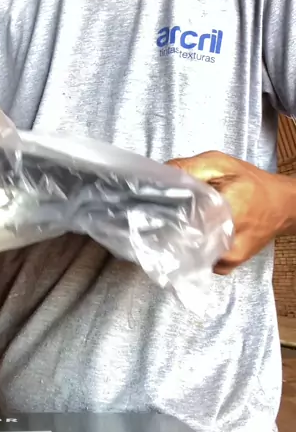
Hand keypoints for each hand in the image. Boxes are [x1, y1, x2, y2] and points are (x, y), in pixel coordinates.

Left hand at [167, 151, 290, 273]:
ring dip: (178, 238)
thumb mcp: (220, 164)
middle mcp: (226, 244)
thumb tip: (158, 174)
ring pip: (188, 254)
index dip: (162, 213)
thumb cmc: (252, 183)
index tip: (150, 205)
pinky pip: (198, 260)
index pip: (181, 221)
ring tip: (174, 221)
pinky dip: (191, 247)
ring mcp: (226, 261)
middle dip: (166, 226)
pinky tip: (190, 232)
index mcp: (225, 214)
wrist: (281, 206)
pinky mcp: (225, 267)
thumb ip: (189, 168)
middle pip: (181, 241)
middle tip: (158, 212)